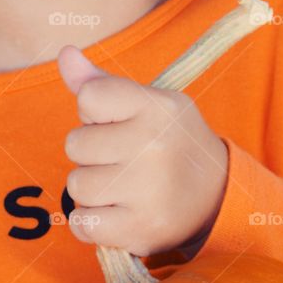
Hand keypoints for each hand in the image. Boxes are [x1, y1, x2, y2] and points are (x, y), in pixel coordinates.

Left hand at [58, 45, 227, 257]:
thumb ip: (100, 83)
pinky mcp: (140, 229)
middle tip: (122, 160)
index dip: (94, 112)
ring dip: (90, 190)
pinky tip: (117, 213)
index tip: (118, 123)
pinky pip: (82, 224)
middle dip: (90, 154)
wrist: (217, 196)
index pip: (88, 97)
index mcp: (156, 107)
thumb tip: (65, 53)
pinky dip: (92, 223)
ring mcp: (148, 190)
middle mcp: (154, 145)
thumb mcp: (147, 104)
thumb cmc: (168, 142)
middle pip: (75, 144)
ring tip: (121, 187)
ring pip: (76, 185)